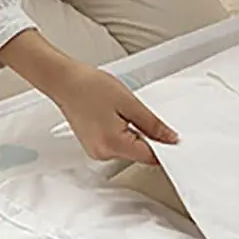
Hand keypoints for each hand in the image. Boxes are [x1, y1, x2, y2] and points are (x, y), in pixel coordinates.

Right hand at [0, 30, 176, 163]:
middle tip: (145, 117)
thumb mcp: (130, 103)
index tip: (173, 140)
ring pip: (130, 150)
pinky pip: (118, 145)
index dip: (165, 148)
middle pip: (140, 155)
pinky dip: (124, 134)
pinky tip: (118, 118)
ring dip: (136, 135)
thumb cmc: (90, 87)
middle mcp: (103, 153)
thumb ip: (153, 124)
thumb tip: (170, 138)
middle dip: (149, 139)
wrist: (65, 81)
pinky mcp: (94, 146)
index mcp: (113, 144)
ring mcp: (97, 152)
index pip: (150, 157)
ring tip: (125, 113)